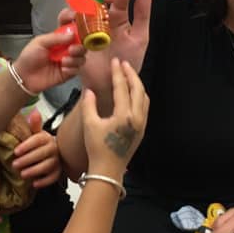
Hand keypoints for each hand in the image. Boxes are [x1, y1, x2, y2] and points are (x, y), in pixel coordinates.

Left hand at [12, 23, 86, 95]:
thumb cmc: (29, 57)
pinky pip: (77, 69)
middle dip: (79, 45)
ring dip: (75, 58)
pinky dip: (71, 69)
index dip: (75, 22)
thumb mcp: (40, 42)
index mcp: (59, 37)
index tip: (76, 20)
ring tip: (64, 61)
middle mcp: (66, 47)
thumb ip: (56, 38)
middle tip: (71, 49)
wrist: (25, 77)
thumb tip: (72, 34)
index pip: (71, 26)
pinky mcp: (69, 72)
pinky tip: (62, 69)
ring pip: (82, 56)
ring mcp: (68, 60)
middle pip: (81, 42)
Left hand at [12, 113, 60, 187]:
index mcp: (46, 137)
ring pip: (47, 166)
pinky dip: (44, 181)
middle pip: (42, 153)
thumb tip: (34, 112)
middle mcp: (54, 148)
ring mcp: (57, 160)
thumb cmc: (41, 144)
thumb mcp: (36, 134)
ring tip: (23, 174)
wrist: (54, 152)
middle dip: (27, 159)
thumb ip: (34, 125)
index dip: (26, 145)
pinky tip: (35, 183)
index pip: (37, 140)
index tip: (16, 151)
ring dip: (34, 171)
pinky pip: (53, 177)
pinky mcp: (58, 172)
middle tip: (15, 164)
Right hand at [76, 0, 150, 109]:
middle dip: (83, 0)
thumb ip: (142, 15)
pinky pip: (62, 41)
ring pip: (67, 17)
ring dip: (69, 16)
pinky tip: (77, 54)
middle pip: (83, 1)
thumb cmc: (129, 61)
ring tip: (76, 25)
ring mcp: (81, 33)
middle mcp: (95, 21)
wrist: (116, 86)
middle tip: (91, 6)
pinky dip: (67, 45)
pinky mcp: (72, 47)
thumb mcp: (139, 38)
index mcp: (113, 16)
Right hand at [82, 59, 148, 177]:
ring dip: (137, 84)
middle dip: (131, 75)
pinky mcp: (142, 130)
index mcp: (124, 116)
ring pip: (144, 98)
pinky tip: (132, 93)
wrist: (108, 170)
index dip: (118, 73)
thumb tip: (89, 91)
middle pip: (138, 89)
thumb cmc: (98, 149)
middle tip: (124, 64)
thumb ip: (89, 105)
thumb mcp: (90, 124)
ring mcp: (142, 124)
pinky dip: (139, 95)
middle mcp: (137, 118)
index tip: (115, 61)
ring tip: (128, 76)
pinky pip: (144, 107)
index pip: (122, 88)